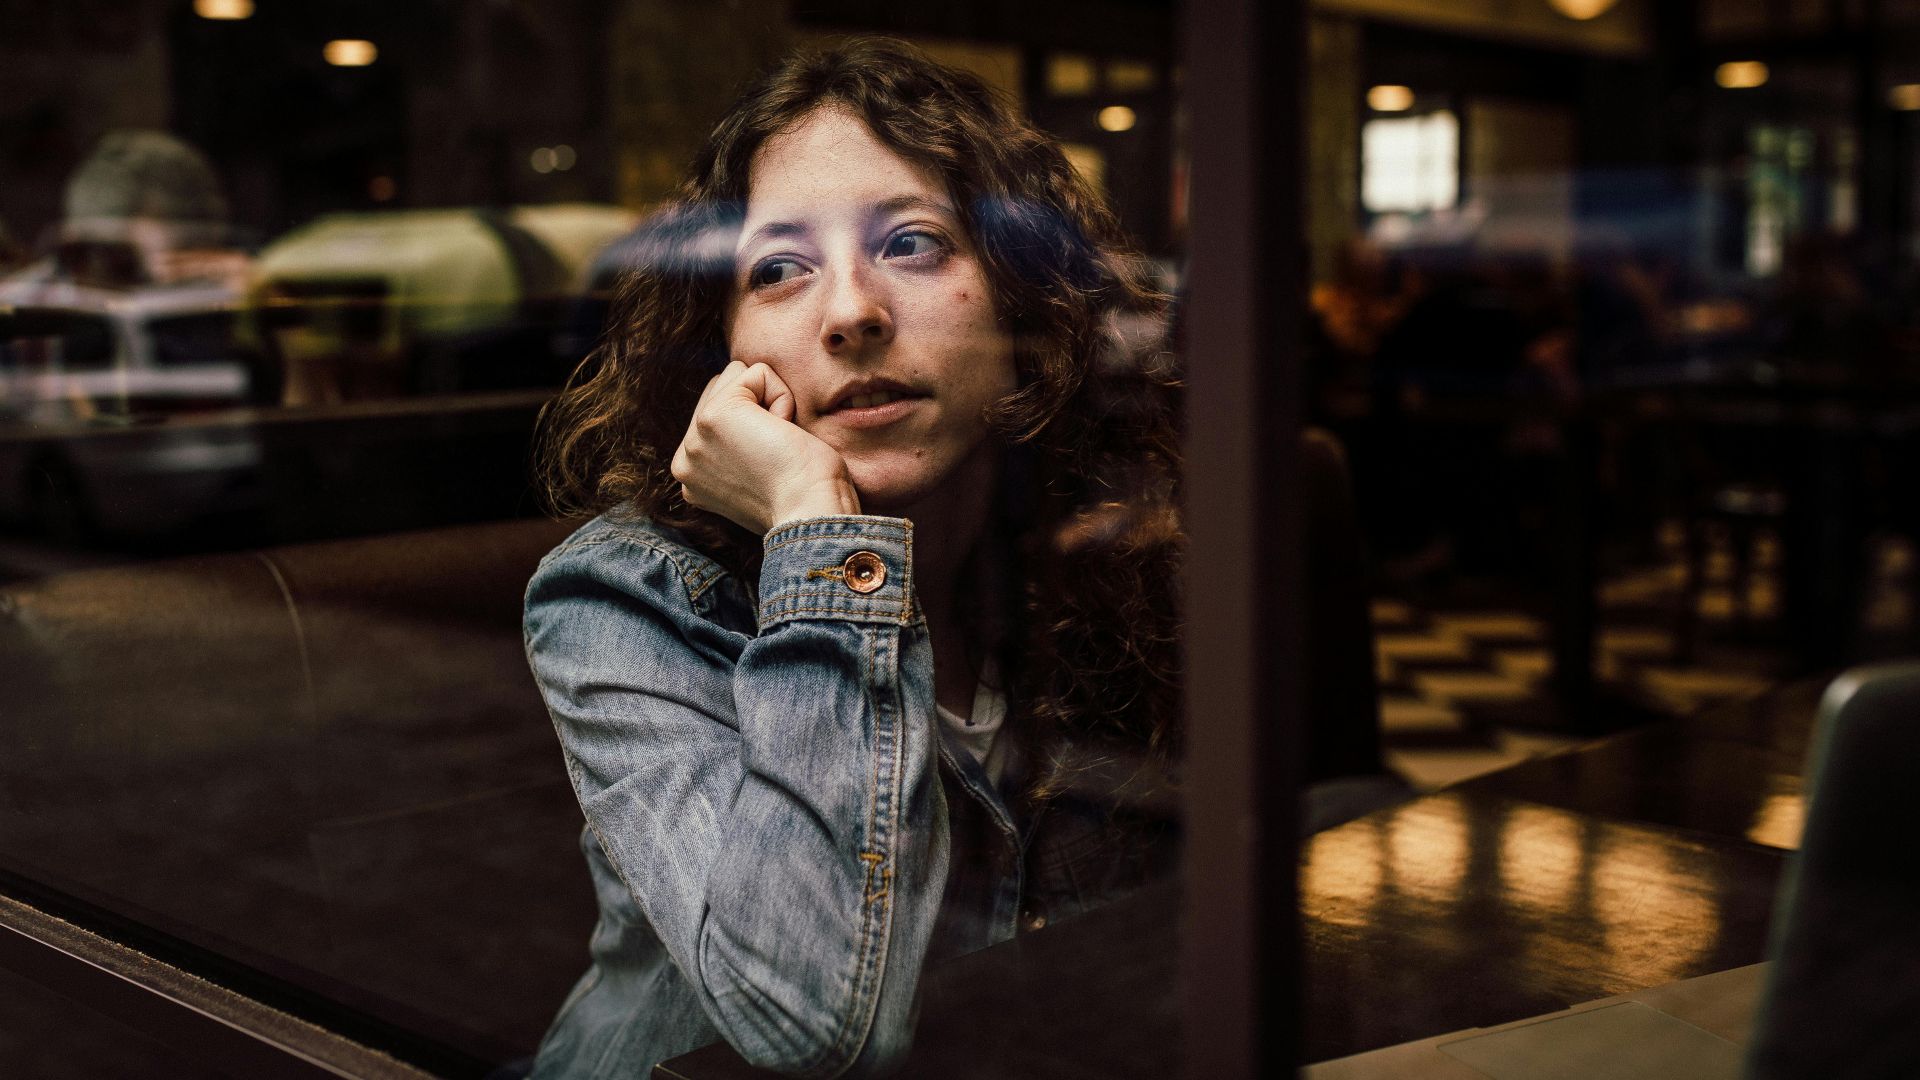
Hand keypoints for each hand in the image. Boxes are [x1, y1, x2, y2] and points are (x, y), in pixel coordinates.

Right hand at [671, 361, 860, 533]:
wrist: (810, 512)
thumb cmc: (802, 498)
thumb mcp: (753, 478)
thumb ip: (734, 451)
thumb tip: (748, 420)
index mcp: (690, 476)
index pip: (715, 413)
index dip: (754, 426)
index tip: (768, 468)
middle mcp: (684, 459)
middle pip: (722, 388)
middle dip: (757, 409)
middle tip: (775, 455)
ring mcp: (695, 437)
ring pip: (737, 376)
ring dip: (770, 402)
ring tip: (777, 445)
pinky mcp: (716, 414)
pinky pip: (758, 373)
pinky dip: (783, 397)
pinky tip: (783, 433)